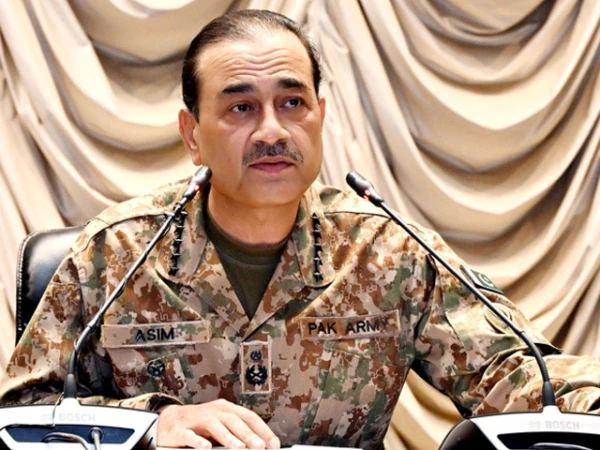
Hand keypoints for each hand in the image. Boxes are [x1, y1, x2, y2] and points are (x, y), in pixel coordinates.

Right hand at [156, 399, 279, 448]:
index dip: (262, 429)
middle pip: (233, 419)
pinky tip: (206, 447)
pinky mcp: (179, 430)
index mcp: (225, 409)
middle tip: (260, 446)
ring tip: (239, 448)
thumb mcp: (220, 426)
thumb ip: (236, 433)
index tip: (273, 444)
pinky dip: (198, 440)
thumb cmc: (198, 425)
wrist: (167, 421)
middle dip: (248, 434)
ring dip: (228, 437)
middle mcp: (212, 411)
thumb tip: (258, 445)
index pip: (248, 416)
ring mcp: (195, 419)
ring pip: (214, 425)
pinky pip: (189, 435)